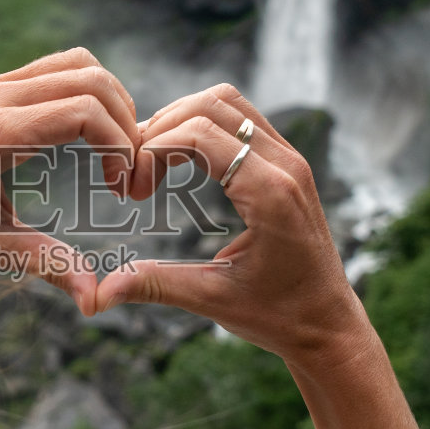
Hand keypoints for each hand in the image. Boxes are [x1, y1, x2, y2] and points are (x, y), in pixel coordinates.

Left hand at [0, 48, 137, 315]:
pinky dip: (91, 91)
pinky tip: (91, 137)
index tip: (123, 189)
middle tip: (129, 174)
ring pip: (81, 64)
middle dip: (126, 122)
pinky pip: (61, 67)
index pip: (83, 110)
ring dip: (113, 102)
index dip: (120, 145)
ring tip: (117, 153)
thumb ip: (42, 263)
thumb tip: (92, 297)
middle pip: (92, 79)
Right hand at [98, 83, 364, 360]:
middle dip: (162, 128)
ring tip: (151, 160)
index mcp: (270, 194)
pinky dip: (203, 126)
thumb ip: (156, 286)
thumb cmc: (279, 317)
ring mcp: (291, 160)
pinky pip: (242, 120)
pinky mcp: (288, 164)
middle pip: (211, 105)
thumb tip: (100, 294)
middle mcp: (286, 166)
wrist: (329, 325)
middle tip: (134, 172)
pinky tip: (179, 159)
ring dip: (182, 119)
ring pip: (228, 103)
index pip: (199, 134)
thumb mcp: (213, 300)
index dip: (153, 149)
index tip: (132, 189)